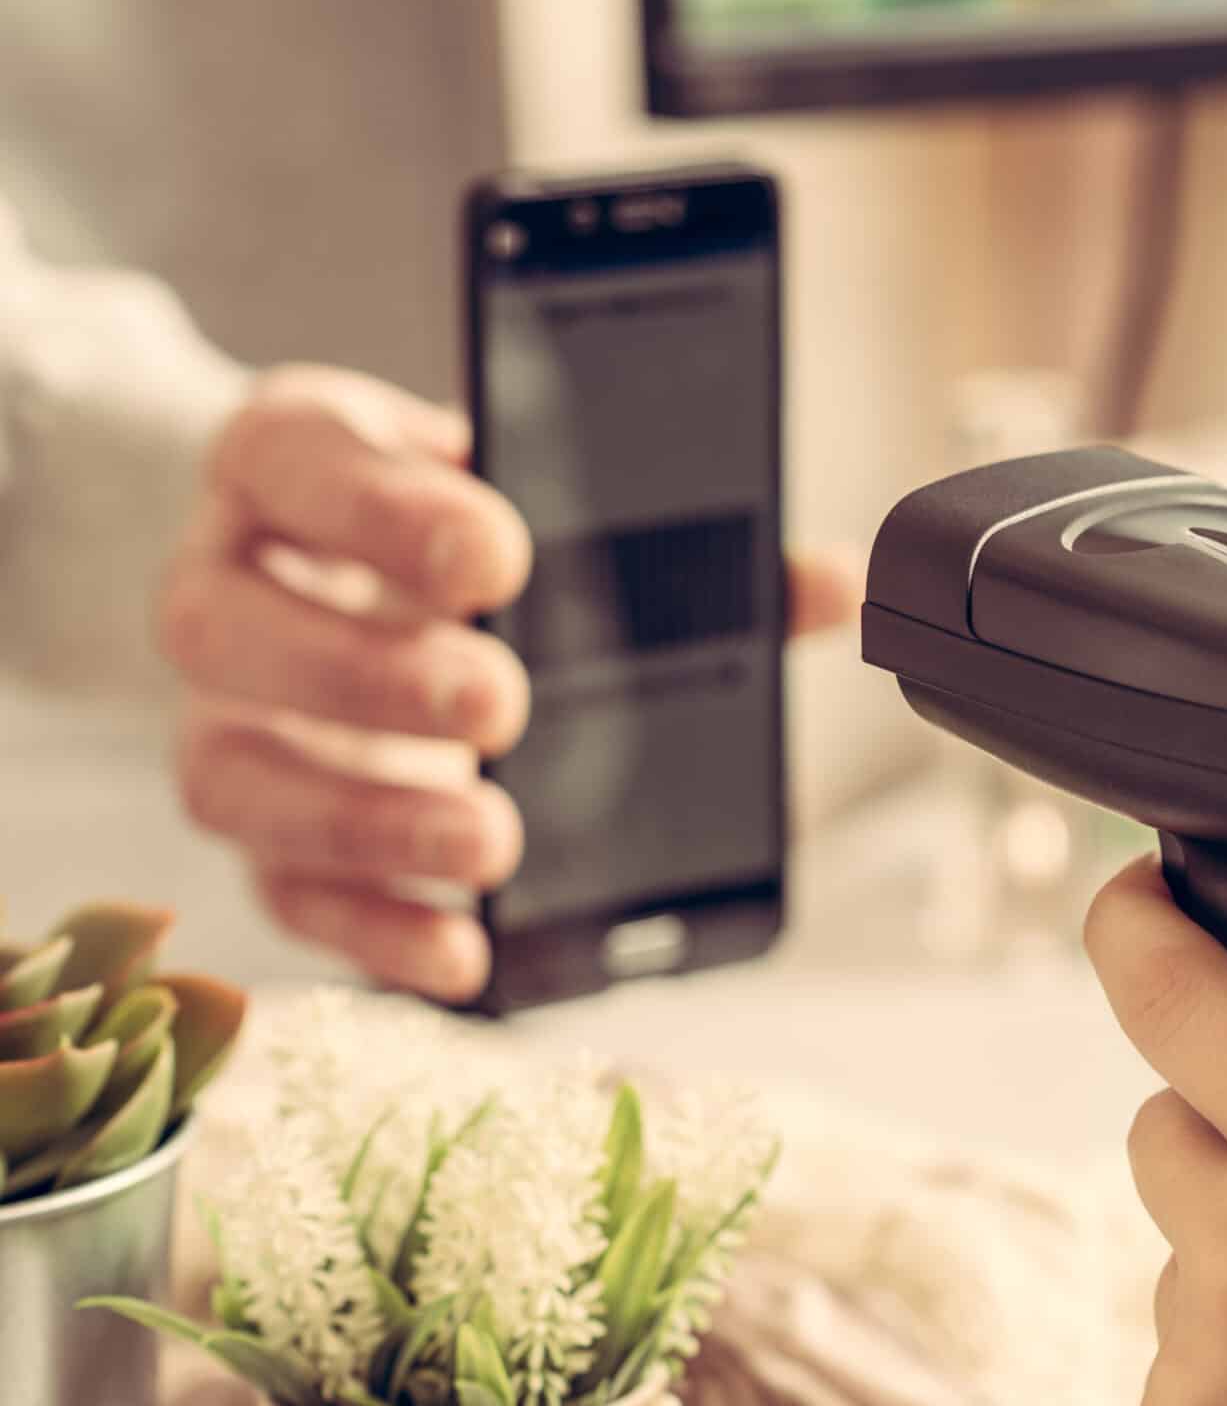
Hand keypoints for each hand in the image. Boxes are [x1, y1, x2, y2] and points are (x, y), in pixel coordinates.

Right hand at [158, 365, 861, 1000]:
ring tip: (494, 839)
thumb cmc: (464, 518)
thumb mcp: (543, 492)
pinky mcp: (255, 816)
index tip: (497, 557)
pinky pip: (276, 887)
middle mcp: (229, 581)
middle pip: (225, 625)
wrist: (364, 561)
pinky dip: (371, 927)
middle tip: (503, 704)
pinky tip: (465, 947)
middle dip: (369, 674)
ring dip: (367, 819)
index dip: (381, 510)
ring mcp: (224, 710)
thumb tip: (823, 582)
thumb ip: (678, 537)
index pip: (296, 459)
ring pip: (230, 772)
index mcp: (297, 458)